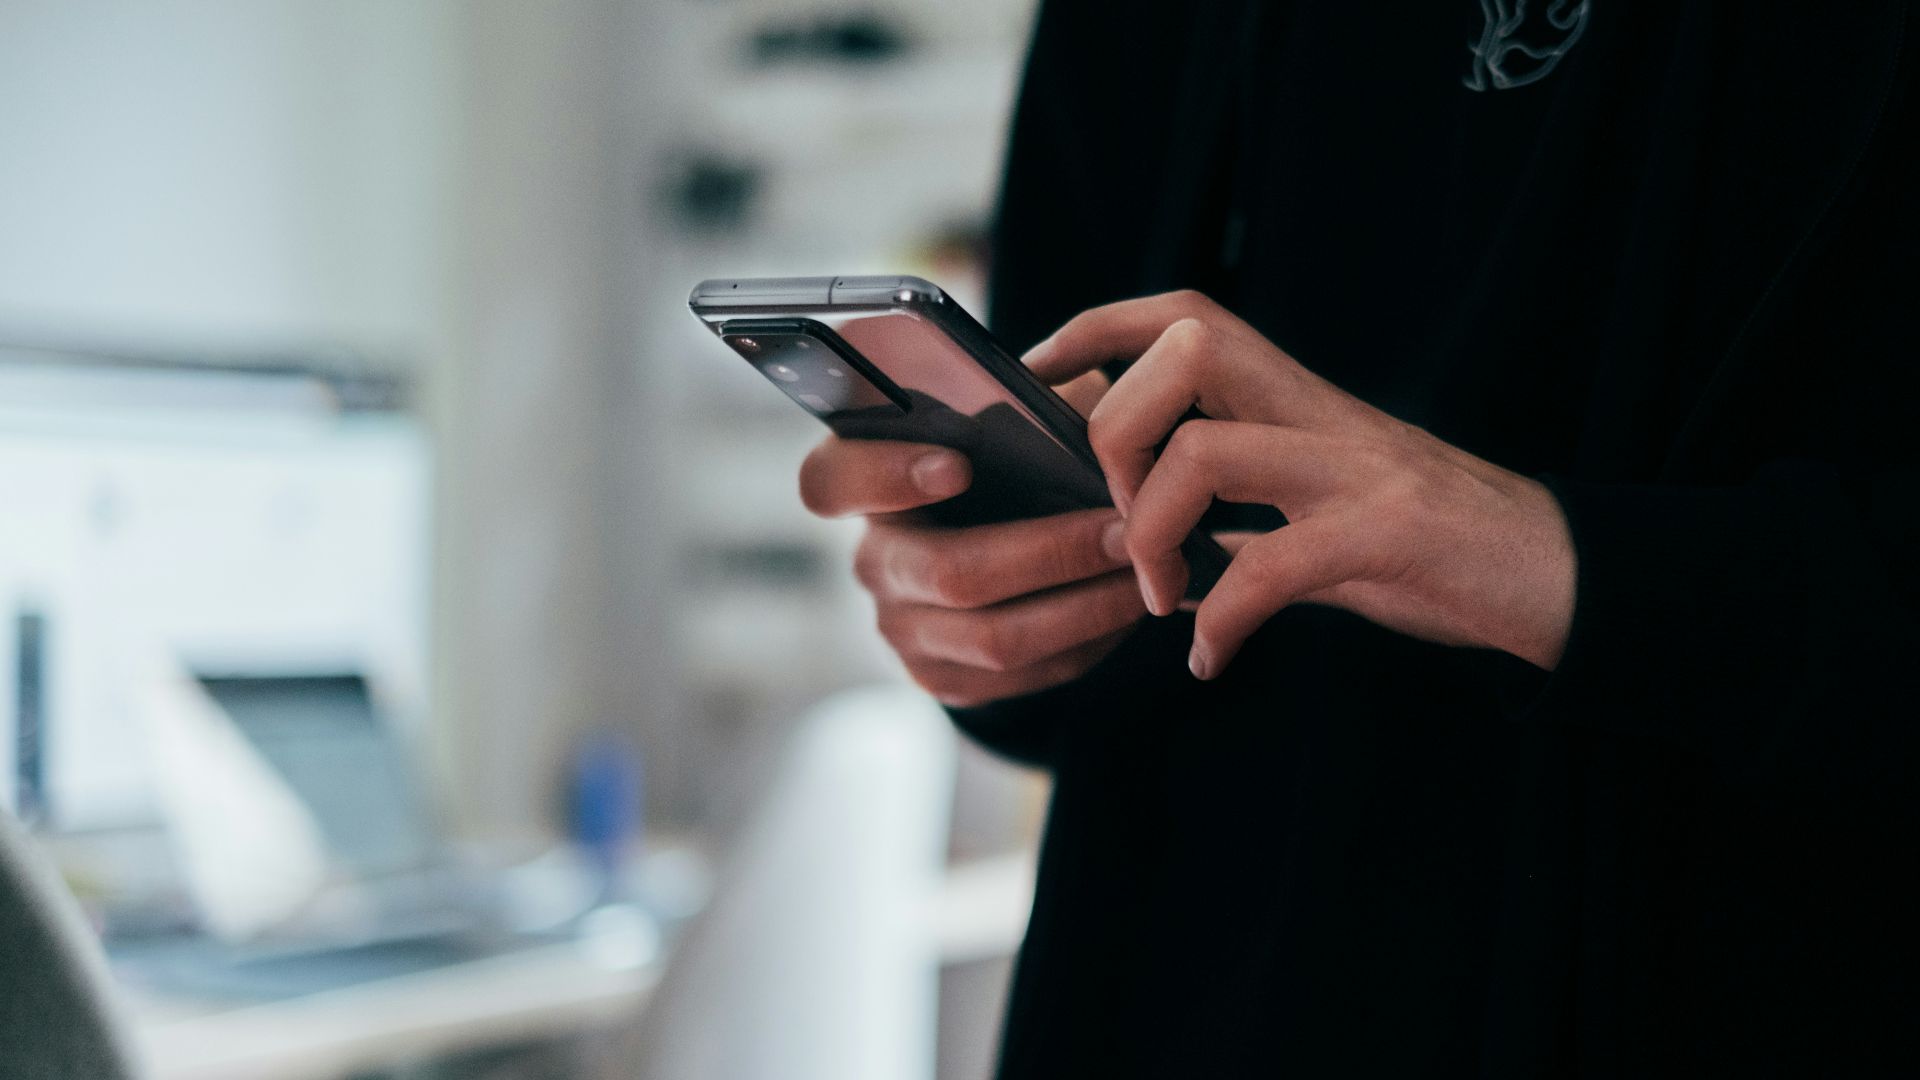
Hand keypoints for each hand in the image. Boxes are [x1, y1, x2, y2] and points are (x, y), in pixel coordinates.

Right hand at [798, 372, 1146, 706]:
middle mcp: (873, 560)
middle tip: (1125, 531)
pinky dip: (1086, 642)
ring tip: (1146, 572)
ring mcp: (902, 628)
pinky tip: (1125, 608)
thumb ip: (1028, 404)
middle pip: (949, 573)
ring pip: (995, 638)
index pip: (832, 480)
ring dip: (1085, 606)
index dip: (886, 476)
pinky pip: (1022, 676)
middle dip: (1051, 553)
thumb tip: (1082, 410)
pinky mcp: (943, 678)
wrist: (1004, 543)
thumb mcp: (1013, 417)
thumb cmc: (1011, 461)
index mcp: (866, 481)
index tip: (959, 464)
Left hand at [1025, 291, 1575, 679]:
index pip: (1182, 316)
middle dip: (1116, 432)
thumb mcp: (1321, 509)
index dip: (1095, 330)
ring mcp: (1357, 469)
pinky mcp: (1389, 535)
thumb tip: (1150, 534)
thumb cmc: (1430, 546)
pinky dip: (1223, 619)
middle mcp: (1321, 413)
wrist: (1558, 576)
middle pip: (1184, 351)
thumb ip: (1243, 508)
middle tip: (1117, 522)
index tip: (1037, 379)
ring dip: (1154, 533)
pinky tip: (1212, 658)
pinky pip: (1273, 566)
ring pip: (1207, 452)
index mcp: (1297, 400)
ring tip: (1161, 598)